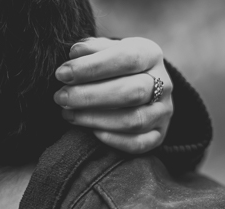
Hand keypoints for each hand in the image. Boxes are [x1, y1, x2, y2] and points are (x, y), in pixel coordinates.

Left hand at [54, 37, 173, 154]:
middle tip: (60, 97)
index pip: (127, 58)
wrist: (137, 87)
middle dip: (90, 96)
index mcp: (151, 55)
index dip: (92, 67)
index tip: (62, 74)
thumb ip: (92, 49)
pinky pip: (138, 144)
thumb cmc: (113, 67)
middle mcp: (164, 84)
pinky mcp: (158, 136)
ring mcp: (162, 112)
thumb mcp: (106, 51)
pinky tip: (89, 132)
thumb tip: (75, 53)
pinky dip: (112, 140)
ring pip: (133, 120)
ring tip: (67, 113)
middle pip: (131, 92)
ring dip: (95, 119)